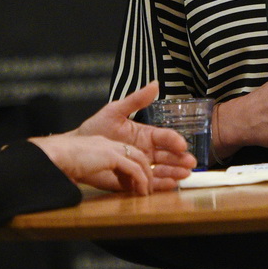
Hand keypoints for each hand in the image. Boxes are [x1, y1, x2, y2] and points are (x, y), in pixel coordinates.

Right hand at [28, 133, 158, 194]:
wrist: (53, 155)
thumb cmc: (59, 162)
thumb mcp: (78, 166)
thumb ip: (88, 171)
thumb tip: (83, 185)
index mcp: (101, 145)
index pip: (125, 154)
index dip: (134, 168)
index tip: (136, 184)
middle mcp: (109, 144)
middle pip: (137, 155)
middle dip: (147, 170)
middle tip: (150, 187)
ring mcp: (111, 149)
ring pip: (139, 161)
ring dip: (146, 177)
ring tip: (147, 192)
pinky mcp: (112, 156)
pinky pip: (134, 169)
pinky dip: (140, 181)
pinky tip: (140, 192)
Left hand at [72, 82, 195, 190]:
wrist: (77, 149)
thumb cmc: (95, 129)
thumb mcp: (115, 110)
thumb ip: (136, 100)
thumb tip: (155, 84)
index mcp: (145, 134)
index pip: (164, 137)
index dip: (174, 141)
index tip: (181, 145)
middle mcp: (146, 150)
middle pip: (168, 155)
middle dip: (180, 159)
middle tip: (190, 163)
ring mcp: (141, 165)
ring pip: (163, 169)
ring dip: (174, 172)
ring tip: (184, 175)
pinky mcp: (133, 179)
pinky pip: (150, 182)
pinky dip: (162, 184)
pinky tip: (171, 184)